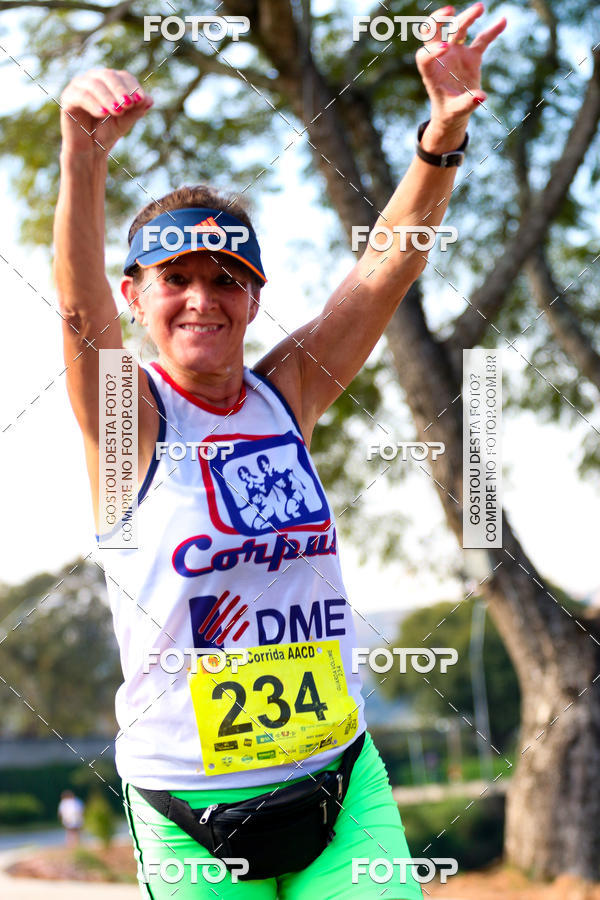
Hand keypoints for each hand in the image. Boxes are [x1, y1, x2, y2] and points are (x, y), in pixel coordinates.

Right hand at [59, 68, 153, 155]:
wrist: (90, 150)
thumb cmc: (108, 132)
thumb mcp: (125, 121)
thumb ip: (136, 110)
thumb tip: (150, 99)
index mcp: (109, 81)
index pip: (122, 76)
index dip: (132, 86)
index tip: (141, 100)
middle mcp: (93, 79)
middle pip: (107, 75)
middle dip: (120, 90)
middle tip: (129, 104)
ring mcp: (78, 86)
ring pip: (94, 84)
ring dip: (107, 97)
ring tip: (117, 111)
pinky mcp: (68, 98)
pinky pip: (80, 96)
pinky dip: (93, 104)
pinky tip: (102, 113)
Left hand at [416, 3, 505, 134]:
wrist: (455, 111)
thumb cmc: (450, 111)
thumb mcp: (456, 112)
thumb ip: (466, 104)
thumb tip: (481, 97)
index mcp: (431, 72)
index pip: (424, 56)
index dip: (432, 50)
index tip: (445, 48)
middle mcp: (441, 58)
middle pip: (434, 33)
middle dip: (438, 20)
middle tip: (450, 10)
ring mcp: (455, 54)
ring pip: (458, 30)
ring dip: (467, 17)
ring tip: (480, 8)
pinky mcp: (470, 56)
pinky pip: (481, 40)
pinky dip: (492, 31)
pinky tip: (503, 21)